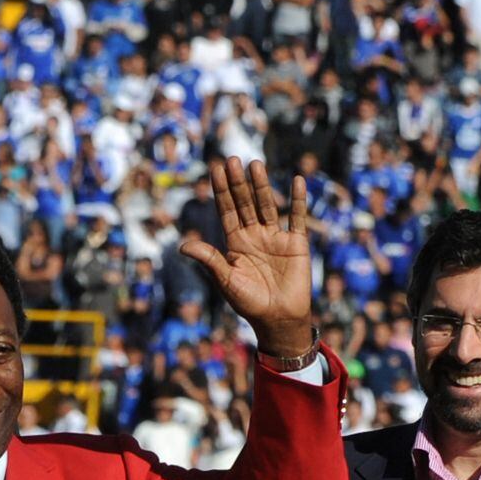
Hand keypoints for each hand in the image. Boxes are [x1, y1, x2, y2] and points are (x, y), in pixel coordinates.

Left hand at [178, 158, 315, 364]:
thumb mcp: (226, 280)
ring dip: (261, 186)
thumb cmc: (249, 304)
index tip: (215, 168)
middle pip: (245, 203)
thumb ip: (209, 260)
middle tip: (232, 159)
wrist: (278, 320)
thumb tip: (183, 244)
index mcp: (235, 243)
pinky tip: (295, 181)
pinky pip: (296, 217)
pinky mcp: (296, 243)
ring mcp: (275, 237)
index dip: (221, 190)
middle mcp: (254, 235)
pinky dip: (297, 200)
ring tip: (255, 164)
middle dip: (238, 183)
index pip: (227, 210)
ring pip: (267, 205)